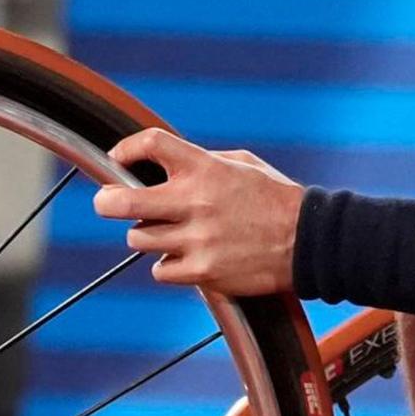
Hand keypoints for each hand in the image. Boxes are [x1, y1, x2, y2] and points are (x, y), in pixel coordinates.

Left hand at [91, 128, 302, 294]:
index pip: (152, 143)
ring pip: (138, 238)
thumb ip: (202, 161)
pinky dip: (166, 265)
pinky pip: (160, 270)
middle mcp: (195, 202)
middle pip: (123, 201)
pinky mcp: (202, 272)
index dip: (127, 148)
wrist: (308, 242)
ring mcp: (196, 239)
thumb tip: (164, 164)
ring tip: (165, 233)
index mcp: (205, 168)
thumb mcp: (242, 164)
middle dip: (106, 200)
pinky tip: (183, 257)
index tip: (117, 157)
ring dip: (145, 235)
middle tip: (105, 201)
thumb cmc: (276, 199)